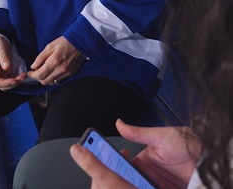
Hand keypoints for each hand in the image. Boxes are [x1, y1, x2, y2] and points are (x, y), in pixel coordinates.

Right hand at [0, 35, 26, 90]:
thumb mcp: (0, 48)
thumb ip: (3, 58)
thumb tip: (6, 68)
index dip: (5, 83)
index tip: (15, 80)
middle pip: (2, 85)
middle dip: (12, 83)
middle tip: (21, 77)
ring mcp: (1, 73)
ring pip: (8, 83)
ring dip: (16, 81)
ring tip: (23, 75)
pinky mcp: (7, 71)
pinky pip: (12, 78)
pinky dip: (17, 78)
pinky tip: (22, 74)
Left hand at [27, 36, 84, 85]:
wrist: (80, 42)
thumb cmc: (65, 42)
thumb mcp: (50, 46)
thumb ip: (40, 57)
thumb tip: (33, 66)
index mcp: (54, 61)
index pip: (39, 75)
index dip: (32, 75)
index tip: (30, 72)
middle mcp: (60, 70)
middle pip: (44, 82)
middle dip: (38, 78)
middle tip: (37, 71)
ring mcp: (66, 73)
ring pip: (52, 83)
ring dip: (46, 79)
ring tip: (46, 71)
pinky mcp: (71, 74)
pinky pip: (59, 81)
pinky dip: (54, 78)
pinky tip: (53, 71)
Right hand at [70, 120, 200, 188]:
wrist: (207, 158)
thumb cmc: (187, 142)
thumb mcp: (160, 135)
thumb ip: (138, 132)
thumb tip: (119, 123)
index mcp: (144, 158)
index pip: (122, 164)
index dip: (111, 165)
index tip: (99, 164)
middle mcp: (148, 173)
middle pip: (127, 179)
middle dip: (117, 179)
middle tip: (106, 179)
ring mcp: (155, 185)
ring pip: (135, 187)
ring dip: (128, 186)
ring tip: (117, 184)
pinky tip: (134, 188)